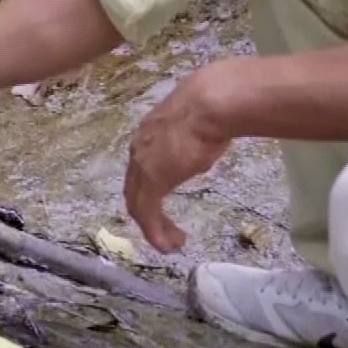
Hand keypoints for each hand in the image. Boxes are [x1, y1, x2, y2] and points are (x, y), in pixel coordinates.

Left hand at [125, 62, 235, 252]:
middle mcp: (139, 150)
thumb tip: (203, 148)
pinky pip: (147, 213)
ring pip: (138, 205)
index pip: (140, 171)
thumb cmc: (212, 110)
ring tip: (170, 244)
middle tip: (165, 231)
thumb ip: (192, 143)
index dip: (148, 192)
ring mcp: (143, 165)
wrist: (210, 103)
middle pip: (135, 190)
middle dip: (148, 214)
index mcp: (147, 136)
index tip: (163, 207)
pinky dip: (154, 232)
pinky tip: (166, 245)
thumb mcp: (197, 129)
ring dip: (153, 228)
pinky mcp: (153, 180)